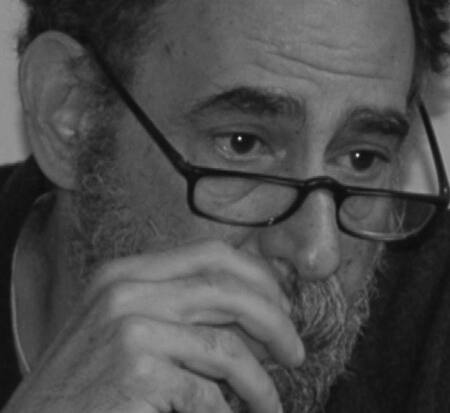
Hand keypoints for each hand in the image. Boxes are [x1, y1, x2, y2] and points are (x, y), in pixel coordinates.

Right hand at [4, 240, 303, 412]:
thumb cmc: (88, 381)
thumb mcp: (129, 327)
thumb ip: (181, 310)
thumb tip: (252, 310)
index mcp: (128, 272)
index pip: (212, 253)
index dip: (258, 277)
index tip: (281, 306)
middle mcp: (127, 290)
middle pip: (228, 290)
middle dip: (274, 320)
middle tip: (295, 352)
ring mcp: (130, 328)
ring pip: (227, 348)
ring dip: (261, 381)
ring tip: (271, 403)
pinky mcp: (136, 371)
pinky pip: (208, 394)